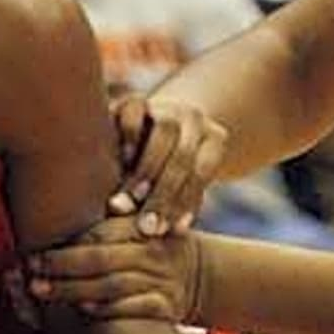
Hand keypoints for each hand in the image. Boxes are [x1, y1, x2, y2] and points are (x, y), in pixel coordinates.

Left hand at [27, 215, 200, 321]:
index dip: (64, 245)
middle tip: (29, 273)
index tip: (33, 253)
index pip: (99, 234)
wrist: (200, 274)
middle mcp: (152, 251)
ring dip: (73, 290)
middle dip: (60, 267)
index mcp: (142, 226)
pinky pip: (133, 308)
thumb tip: (86, 202)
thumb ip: (115, 217)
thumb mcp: (143, 222)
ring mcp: (160, 279)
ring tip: (42, 292)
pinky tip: (81, 309)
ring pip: (111, 285)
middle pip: (99, 259)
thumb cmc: (154, 244)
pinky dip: (107, 309)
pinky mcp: (166, 306)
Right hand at [105, 95, 226, 236]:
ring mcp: (165, 106)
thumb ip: (179, 203)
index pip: (203, 170)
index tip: (166, 231)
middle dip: (163, 195)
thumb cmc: (168, 171)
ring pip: (165, 132)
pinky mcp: (134, 100)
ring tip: (127, 203)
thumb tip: (167, 234)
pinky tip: (120, 162)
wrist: (149, 129)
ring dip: (146, 170)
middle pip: (184, 156)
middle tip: (145, 226)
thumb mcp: (182, 185)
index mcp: (213, 137)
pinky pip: (135, 111)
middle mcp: (193, 118)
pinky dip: (130, 136)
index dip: (186, 202)